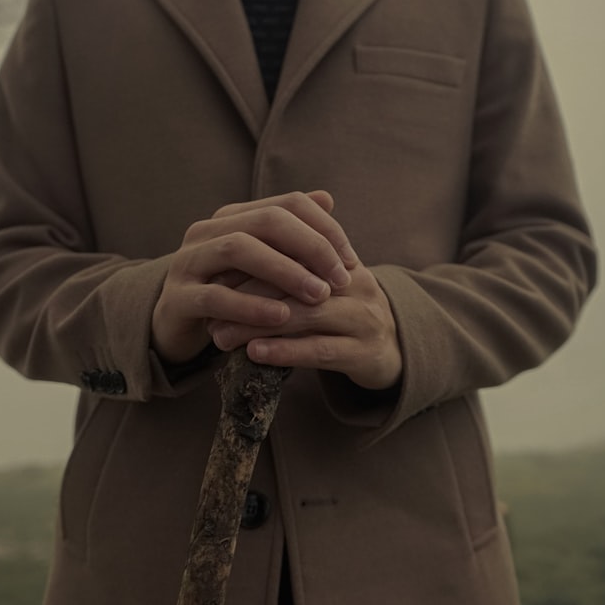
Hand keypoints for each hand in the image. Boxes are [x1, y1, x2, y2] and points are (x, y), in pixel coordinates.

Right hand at [151, 191, 359, 364]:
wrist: (175, 328)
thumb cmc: (228, 293)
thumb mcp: (262, 264)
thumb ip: (291, 234)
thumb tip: (327, 198)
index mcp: (230, 217)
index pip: (287, 204)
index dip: (325, 228)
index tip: (350, 261)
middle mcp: (206, 231)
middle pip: (266, 221)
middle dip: (311, 247)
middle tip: (340, 280)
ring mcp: (187, 262)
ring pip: (238, 249)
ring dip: (284, 272)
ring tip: (318, 296)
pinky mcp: (177, 298)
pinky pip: (216, 297)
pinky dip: (251, 306)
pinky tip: (281, 318)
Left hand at [207, 262, 402, 390]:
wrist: (394, 352)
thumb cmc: (343, 316)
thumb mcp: (321, 286)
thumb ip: (287, 268)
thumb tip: (229, 255)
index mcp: (342, 262)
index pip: (294, 251)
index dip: (251, 261)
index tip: (214, 275)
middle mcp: (356, 285)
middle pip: (296, 280)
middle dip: (247, 294)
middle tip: (211, 308)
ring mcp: (364, 319)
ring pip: (305, 314)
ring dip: (258, 324)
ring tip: (221, 335)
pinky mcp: (365, 353)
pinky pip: (320, 350)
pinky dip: (284, 350)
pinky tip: (254, 353)